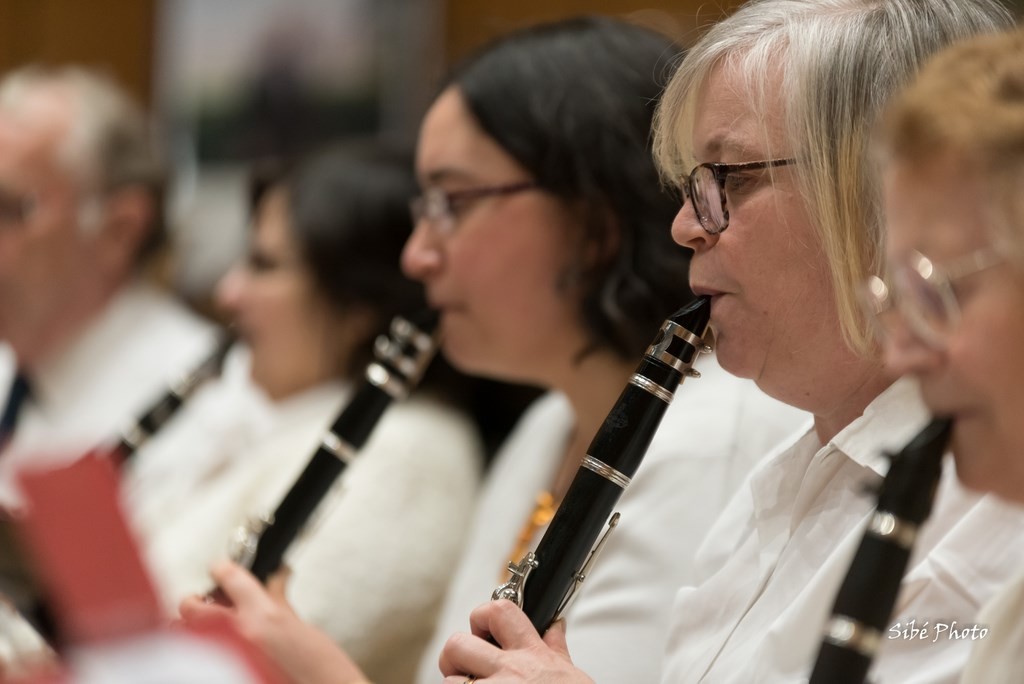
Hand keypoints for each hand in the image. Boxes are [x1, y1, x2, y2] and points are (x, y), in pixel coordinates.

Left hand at [179, 561, 368, 683]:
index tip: (219, 568)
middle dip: (196, 601)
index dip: (221, 568)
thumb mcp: (301, 627)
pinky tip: (216, 650)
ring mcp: (227, 658)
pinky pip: (198, 658)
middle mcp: (238, 636)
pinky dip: (202, 651)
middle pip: (191, 606)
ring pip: (183, 633)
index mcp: (262, 617)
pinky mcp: (220, 675)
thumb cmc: (322, 670)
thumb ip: (278, 601)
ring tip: (206, 628)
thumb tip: (273, 582)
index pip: (228, 576)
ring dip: (193, 627)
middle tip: (204, 599)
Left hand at [438, 600, 593, 683]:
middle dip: (454, 658)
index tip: (482, 632)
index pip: (499, 611)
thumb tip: (555, 627)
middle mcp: (510, 671)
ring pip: (449, 683)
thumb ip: (556, 649)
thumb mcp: (571, 676)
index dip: (482, 615)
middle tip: (466, 672)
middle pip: (457, 644)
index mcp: (532, 654)